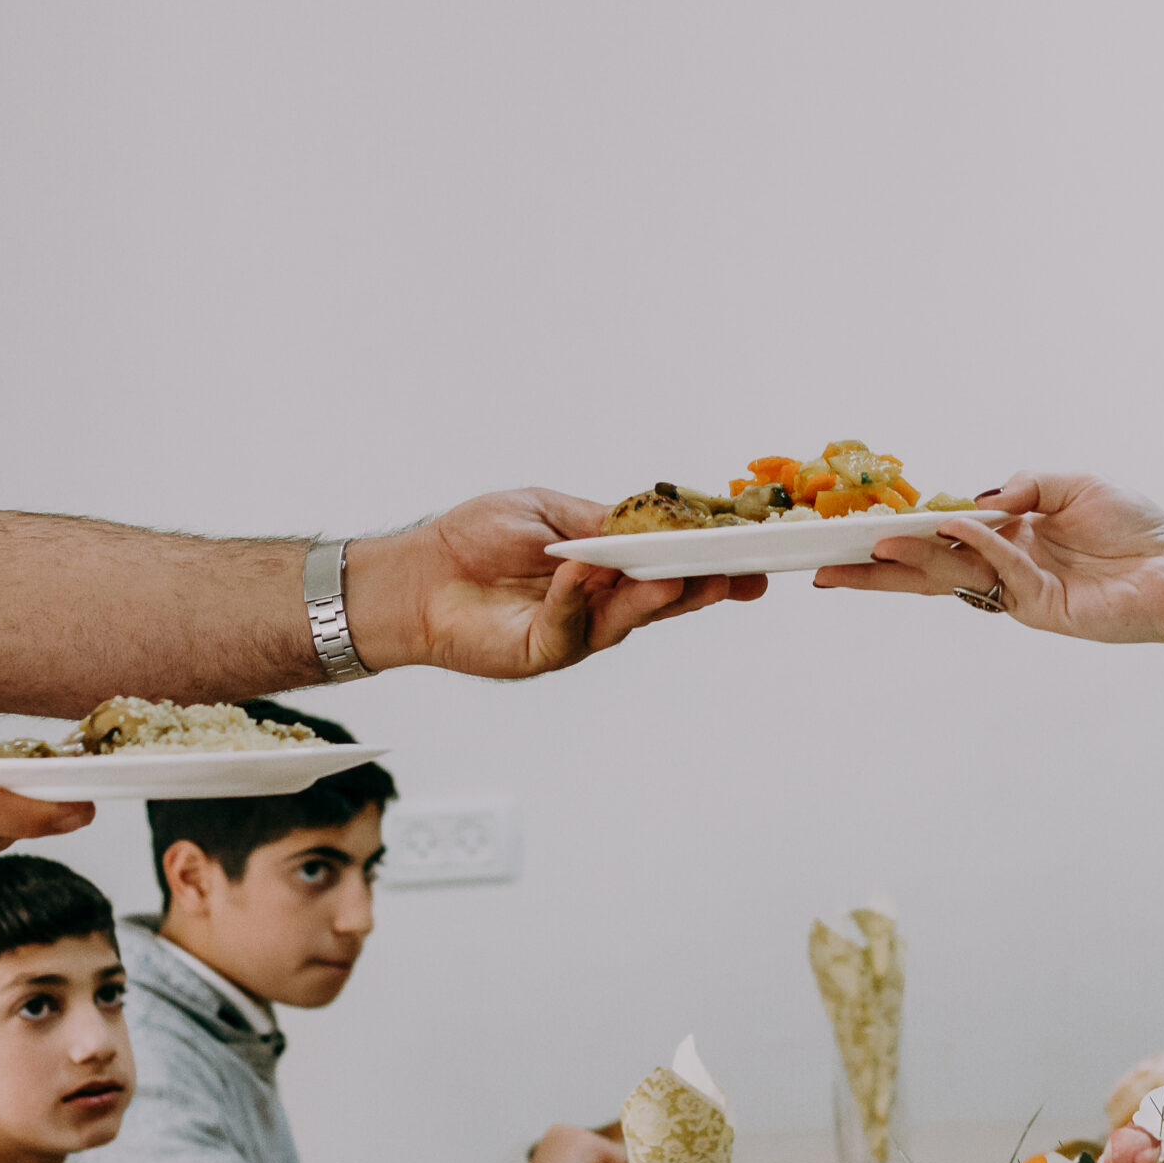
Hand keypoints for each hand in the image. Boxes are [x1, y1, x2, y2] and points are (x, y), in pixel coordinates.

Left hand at [345, 490, 763, 678]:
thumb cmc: (473, 539)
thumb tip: (652, 519)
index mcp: (606, 567)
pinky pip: (569, 628)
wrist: (415, 574)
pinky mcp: (541, 652)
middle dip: (703, 586)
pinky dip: (577, 598)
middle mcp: (599, 604)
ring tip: (675, 577)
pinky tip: (583, 571)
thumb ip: (598, 519)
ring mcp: (574, 632)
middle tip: (739, 575)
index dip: (707, 559)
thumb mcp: (546, 510)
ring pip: (626, 619)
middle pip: (663, 599)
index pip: (667, 564)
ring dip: (651, 597)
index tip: (748, 551)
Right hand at [813, 473, 1163, 642]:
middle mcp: (1005, 567)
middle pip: (928, 568)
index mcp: (1008, 538)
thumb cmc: (1135, 528)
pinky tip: (951, 526)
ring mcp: (1018, 592)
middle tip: (825, 567)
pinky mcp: (1041, 610)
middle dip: (876, 570)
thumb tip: (976, 501)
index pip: (941, 537)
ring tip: (867, 551)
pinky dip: (976, 544)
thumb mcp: (1072, 485)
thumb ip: (1023, 486)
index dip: (901, 535)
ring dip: (908, 562)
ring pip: (951, 576)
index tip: (855, 531)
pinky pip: (999, 569)